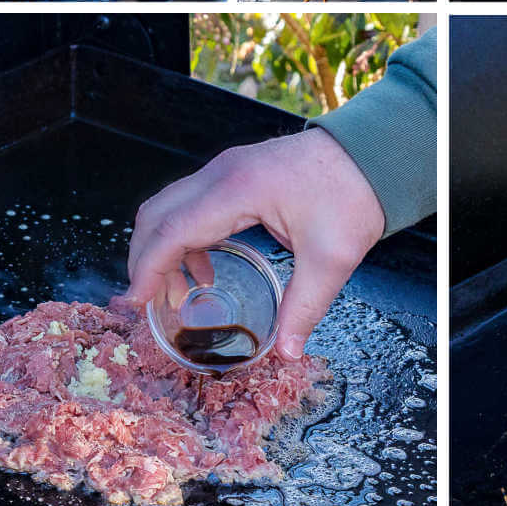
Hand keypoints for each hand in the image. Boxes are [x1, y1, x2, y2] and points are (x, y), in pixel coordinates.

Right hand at [127, 128, 384, 358]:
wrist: (371, 152)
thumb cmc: (352, 194)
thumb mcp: (331, 257)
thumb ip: (304, 307)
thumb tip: (286, 353)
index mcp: (238, 189)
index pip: (172, 229)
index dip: (147, 269)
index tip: (135, 305)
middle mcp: (223, 172)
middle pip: (157, 213)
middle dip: (144, 259)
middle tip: (149, 305)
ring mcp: (227, 168)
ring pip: (171, 206)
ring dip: (163, 247)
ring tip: (180, 294)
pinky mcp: (236, 172)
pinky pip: (191, 203)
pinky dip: (183, 236)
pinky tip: (204, 269)